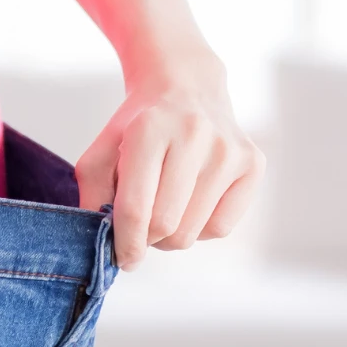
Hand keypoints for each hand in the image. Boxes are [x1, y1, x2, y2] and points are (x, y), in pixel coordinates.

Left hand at [76, 47, 264, 269]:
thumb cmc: (140, 125)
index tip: (123, 259)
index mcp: (150, 129)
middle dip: (147, 238)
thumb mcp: (103, 150)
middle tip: (142, 226)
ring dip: (172, 236)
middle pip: (165, 225)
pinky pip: (221, 227)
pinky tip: (192, 204)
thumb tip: (102, 241)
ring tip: (166, 211)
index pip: (135, 208)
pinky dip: (201, 228)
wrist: (187, 86)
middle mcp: (194, 134)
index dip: (125, 243)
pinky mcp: (253, 163)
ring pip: (193, 232)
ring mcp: (228, 149)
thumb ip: (93, 194)